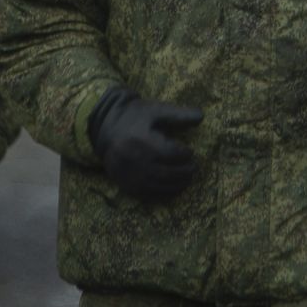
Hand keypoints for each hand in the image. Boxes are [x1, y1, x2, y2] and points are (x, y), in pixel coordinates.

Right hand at [87, 88, 202, 201]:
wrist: (105, 128)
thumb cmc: (134, 117)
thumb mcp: (155, 111)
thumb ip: (178, 115)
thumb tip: (201, 116)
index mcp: (142, 141)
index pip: (171, 153)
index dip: (185, 154)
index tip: (190, 152)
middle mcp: (135, 161)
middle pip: (168, 173)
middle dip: (185, 171)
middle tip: (194, 167)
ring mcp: (130, 176)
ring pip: (160, 186)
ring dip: (178, 184)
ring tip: (188, 177)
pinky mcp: (128, 185)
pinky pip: (150, 195)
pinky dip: (166, 194)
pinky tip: (175, 188)